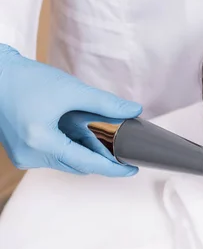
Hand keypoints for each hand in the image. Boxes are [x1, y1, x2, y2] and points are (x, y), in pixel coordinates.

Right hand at [0, 44, 141, 175]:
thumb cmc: (26, 79)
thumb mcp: (71, 90)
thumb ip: (105, 103)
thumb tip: (134, 110)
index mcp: (41, 142)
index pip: (87, 163)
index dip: (113, 168)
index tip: (132, 169)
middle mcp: (30, 155)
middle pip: (77, 165)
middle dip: (100, 158)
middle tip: (121, 148)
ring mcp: (23, 155)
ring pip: (66, 161)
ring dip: (84, 151)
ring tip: (100, 136)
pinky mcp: (21, 150)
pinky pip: (53, 155)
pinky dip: (69, 147)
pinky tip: (78, 133)